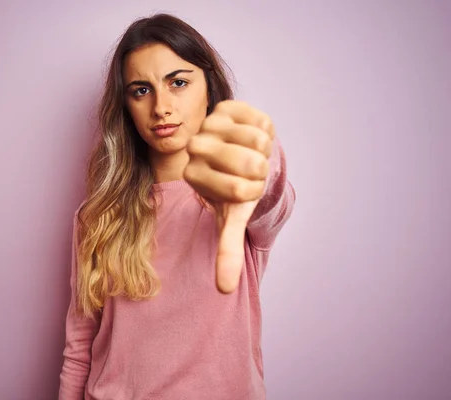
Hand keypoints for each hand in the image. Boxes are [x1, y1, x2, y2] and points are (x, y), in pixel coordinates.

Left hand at [184, 100, 274, 292]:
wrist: (245, 159)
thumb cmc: (239, 190)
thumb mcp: (233, 219)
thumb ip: (227, 251)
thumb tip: (224, 289)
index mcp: (194, 177)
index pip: (239, 189)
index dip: (253, 191)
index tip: (244, 188)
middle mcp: (195, 149)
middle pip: (248, 162)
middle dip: (260, 171)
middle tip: (250, 169)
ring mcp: (208, 125)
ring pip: (256, 140)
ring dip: (264, 150)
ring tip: (252, 151)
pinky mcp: (225, 106)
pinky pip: (258, 119)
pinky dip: (264, 129)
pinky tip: (251, 134)